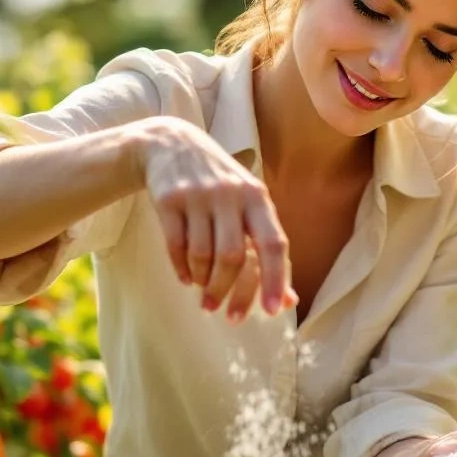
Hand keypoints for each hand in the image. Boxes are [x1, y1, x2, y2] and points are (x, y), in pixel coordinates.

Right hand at [127, 117, 295, 317]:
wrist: (172, 145)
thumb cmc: (220, 185)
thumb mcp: (249, 205)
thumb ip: (268, 247)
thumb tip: (287, 300)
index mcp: (257, 197)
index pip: (273, 243)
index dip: (274, 279)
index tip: (271, 311)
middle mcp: (230, 194)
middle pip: (232, 256)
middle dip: (226, 290)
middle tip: (221, 311)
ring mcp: (198, 196)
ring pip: (202, 254)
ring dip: (204, 281)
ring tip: (204, 290)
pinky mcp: (169, 199)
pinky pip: (176, 245)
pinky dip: (182, 268)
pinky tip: (187, 278)